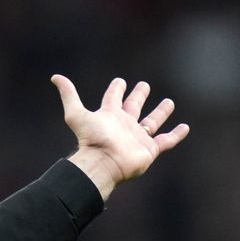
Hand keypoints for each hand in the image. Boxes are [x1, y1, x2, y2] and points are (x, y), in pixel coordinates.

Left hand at [52, 75, 188, 200]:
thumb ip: (68, 94)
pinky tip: (185, 127)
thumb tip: (55, 77)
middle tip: (143, 85)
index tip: (119, 81)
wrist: (102, 164)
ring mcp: (137, 138)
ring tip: (169, 102)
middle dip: (138, 96)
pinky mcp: (149, 150)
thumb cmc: (90, 140)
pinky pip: (166, 141)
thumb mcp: (76, 114)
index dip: (116, 89)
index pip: (113, 98)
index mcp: (109, 116)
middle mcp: (124, 125)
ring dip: (160, 113)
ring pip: (152, 122)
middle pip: (133, 107)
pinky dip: (176, 135)